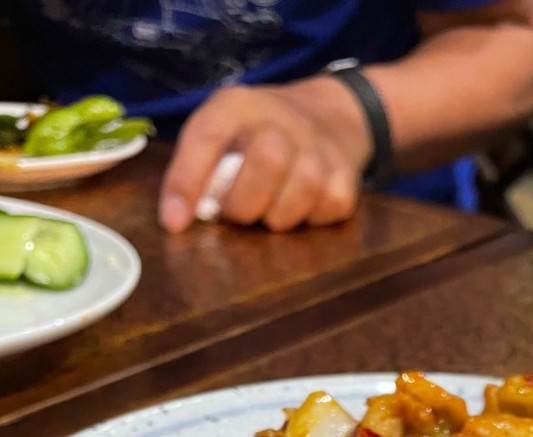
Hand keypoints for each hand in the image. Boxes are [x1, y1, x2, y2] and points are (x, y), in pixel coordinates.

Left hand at [158, 80, 371, 232]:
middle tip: (238, 212)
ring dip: (277, 218)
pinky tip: (301, 208)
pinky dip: (310, 221)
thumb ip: (195, 168)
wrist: (327, 116)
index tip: (174, 224)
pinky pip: (326, 212)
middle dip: (244, 204)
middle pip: (268, 162)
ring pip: (298, 197)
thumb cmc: (257, 135)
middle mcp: (282, 119)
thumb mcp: (220, 131)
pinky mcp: (346, 179)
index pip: (207, 137)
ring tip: (270, 209)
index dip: (187, 182)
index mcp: (237, 105)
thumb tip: (176, 221)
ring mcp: (320, 149)